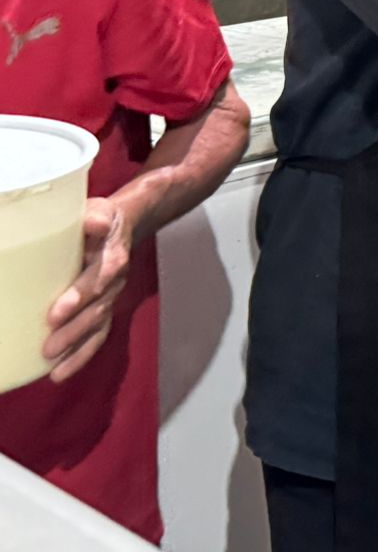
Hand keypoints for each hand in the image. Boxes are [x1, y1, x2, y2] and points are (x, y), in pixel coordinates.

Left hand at [43, 198, 133, 382]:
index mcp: (113, 256)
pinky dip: (82, 355)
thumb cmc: (103, 218)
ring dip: (76, 349)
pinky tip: (61, 372)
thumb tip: (94, 223)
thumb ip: (96, 217)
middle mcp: (115, 281)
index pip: (98, 279)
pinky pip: (97, 335)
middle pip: (97, 310)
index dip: (79, 297)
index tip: (55, 313)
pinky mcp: (105, 308)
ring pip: (98, 328)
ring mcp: (111, 297)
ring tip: (54, 369)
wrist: (125, 225)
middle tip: (48, 348)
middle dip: (73, 331)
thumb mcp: (99, 210)